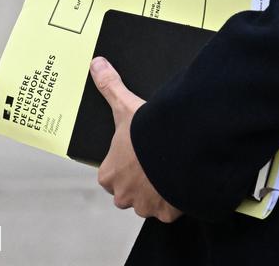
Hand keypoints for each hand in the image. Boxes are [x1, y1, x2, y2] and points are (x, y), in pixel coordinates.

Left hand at [89, 56, 182, 222]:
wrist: (178, 148)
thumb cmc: (146, 133)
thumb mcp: (125, 106)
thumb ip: (110, 86)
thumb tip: (96, 64)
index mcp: (109, 174)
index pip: (109, 175)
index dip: (122, 164)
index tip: (135, 153)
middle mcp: (123, 195)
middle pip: (128, 192)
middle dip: (139, 181)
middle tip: (153, 161)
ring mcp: (146, 206)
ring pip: (148, 203)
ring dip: (157, 191)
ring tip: (170, 168)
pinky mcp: (167, 213)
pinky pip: (170, 209)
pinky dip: (176, 198)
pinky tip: (182, 179)